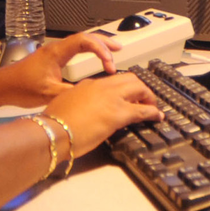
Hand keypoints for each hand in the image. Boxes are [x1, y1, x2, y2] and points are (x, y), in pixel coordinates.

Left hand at [0, 33, 120, 106]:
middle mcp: (56, 49)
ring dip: (97, 46)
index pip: (83, 41)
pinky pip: (75, 50)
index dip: (100, 49)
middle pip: (85, 38)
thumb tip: (91, 93)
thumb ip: (71, 92)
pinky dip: (88, 51)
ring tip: (112, 52)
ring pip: (80, 43)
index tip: (109, 63)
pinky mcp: (52, 59)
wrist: (3, 86)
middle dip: (103, 43)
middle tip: (119, 50)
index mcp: (56, 52)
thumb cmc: (21, 87)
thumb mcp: (49, 93)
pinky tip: (93, 58)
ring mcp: (54, 53)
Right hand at [43, 73, 161, 156]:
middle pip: (129, 79)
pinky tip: (157, 116)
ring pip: (139, 88)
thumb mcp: (65, 106)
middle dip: (140, 88)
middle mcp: (101, 87)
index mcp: (87, 85)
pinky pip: (142, 110)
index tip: (127, 96)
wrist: (52, 131)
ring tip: (152, 107)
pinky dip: (152, 112)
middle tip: (144, 99)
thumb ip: (76, 102)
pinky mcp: (118, 114)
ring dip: (148, 97)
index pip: (111, 82)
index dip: (122, 89)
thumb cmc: (53, 124)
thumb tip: (82, 109)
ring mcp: (111, 98)